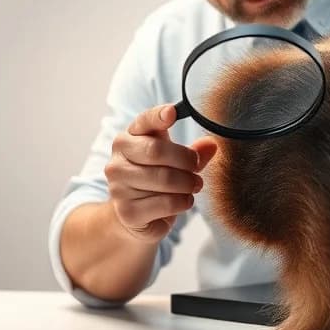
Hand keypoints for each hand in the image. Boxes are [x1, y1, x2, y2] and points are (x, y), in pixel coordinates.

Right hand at [104, 103, 217, 243]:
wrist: (134, 217)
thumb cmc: (155, 181)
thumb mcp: (175, 162)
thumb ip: (193, 152)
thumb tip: (212, 144)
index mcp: (128, 140)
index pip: (143, 122)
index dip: (157, 116)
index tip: (172, 112)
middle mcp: (117, 161)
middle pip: (155, 151)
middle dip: (185, 159)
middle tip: (196, 167)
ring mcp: (118, 187)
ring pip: (164, 179)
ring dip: (187, 183)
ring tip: (194, 185)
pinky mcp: (126, 211)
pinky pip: (166, 203)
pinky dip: (183, 202)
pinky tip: (184, 201)